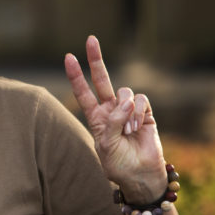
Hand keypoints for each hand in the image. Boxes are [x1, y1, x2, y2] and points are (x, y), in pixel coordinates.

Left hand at [64, 36, 166, 202]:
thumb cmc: (118, 164)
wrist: (140, 175)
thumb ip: (112, 122)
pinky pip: (141, 101)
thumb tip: (125, 102)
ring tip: (128, 131)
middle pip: (102, 79)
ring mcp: (128, 110)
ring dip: (127, 111)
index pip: (82, 93)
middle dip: (96, 59)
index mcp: (96, 118)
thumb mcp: (106, 145)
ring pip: (125, 92)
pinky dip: (139, 113)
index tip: (68, 57)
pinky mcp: (146, 113)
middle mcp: (111, 110)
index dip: (76, 76)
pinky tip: (138, 127)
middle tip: (91, 39)